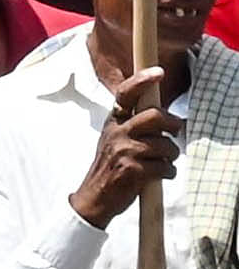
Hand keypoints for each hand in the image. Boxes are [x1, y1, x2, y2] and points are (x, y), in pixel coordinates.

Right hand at [78, 59, 193, 225]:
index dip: (143, 81)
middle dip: (172, 125)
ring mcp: (124, 151)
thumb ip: (134, 124)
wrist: (95, 196)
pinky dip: (167, 173)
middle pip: (155, 116)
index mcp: (114, 122)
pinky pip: (165, 167)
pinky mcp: (133, 170)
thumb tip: (163, 113)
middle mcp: (117, 133)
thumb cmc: (112, 165)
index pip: (126, 94)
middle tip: (173, 131)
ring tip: (161, 162)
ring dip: (171, 157)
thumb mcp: (115, 138)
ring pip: (166, 146)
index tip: (159, 72)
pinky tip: (156, 176)